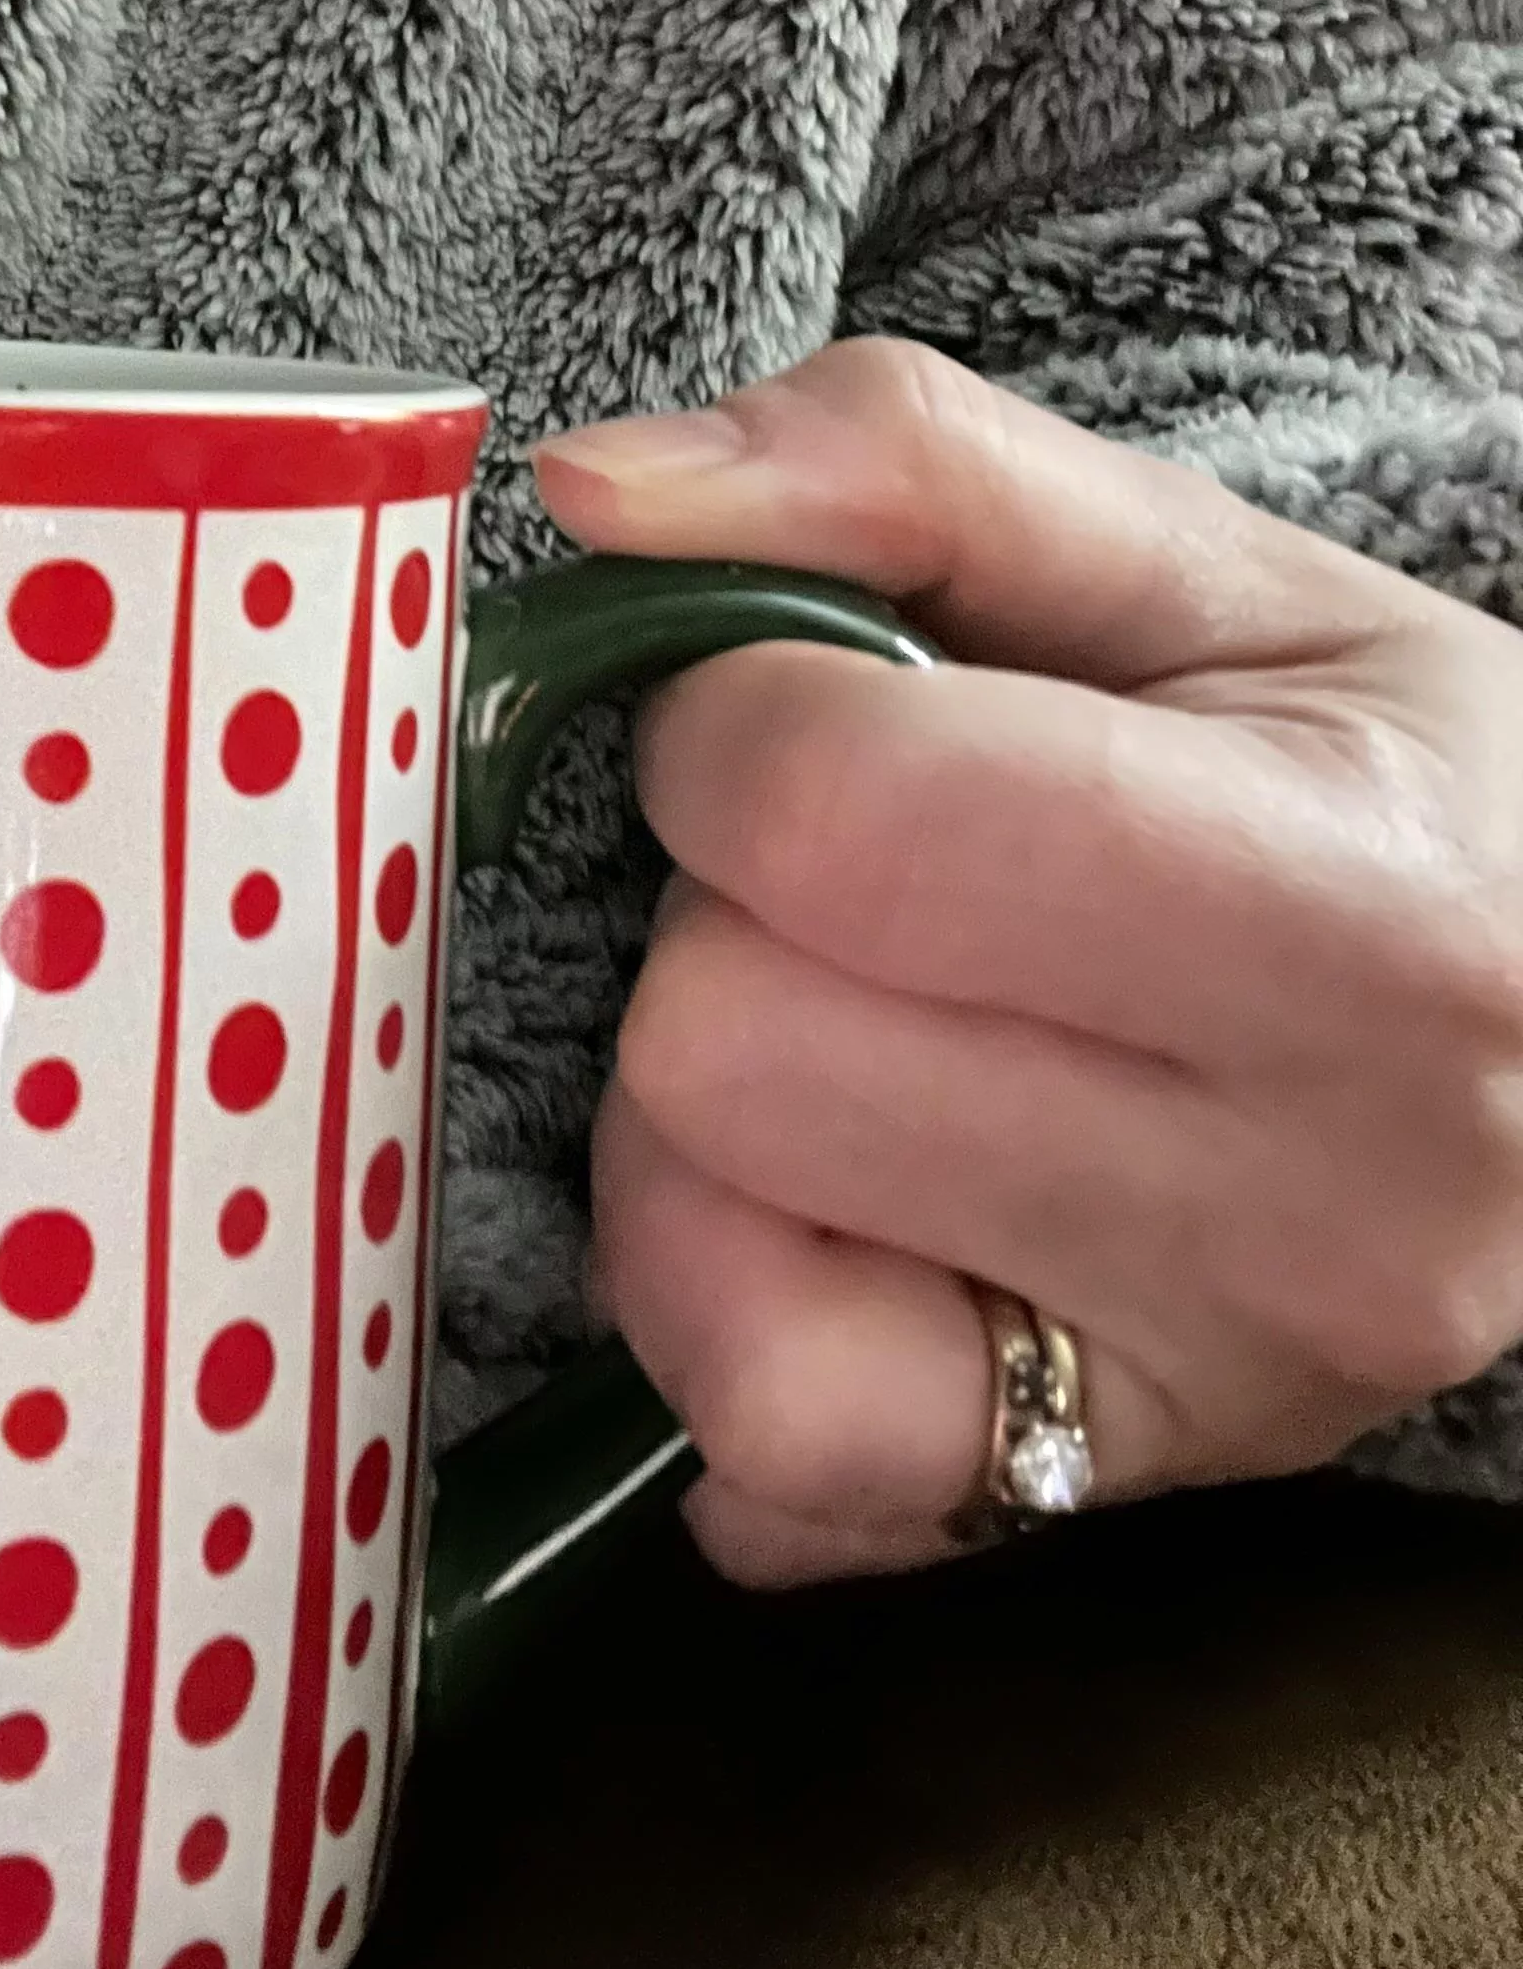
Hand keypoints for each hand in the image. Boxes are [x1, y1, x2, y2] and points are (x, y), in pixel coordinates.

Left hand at [539, 342, 1522, 1587]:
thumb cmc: (1373, 770)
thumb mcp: (1197, 558)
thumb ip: (894, 459)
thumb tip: (595, 490)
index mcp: (1354, 916)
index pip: (832, 819)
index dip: (735, 724)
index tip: (814, 710)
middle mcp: (1308, 1209)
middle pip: (725, 1045)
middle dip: (725, 919)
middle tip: (859, 888)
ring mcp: (1206, 1396)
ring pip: (696, 1251)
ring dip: (701, 1116)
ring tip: (857, 1028)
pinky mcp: (1098, 1508)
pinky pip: (759, 1465)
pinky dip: (725, 1318)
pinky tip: (830, 1206)